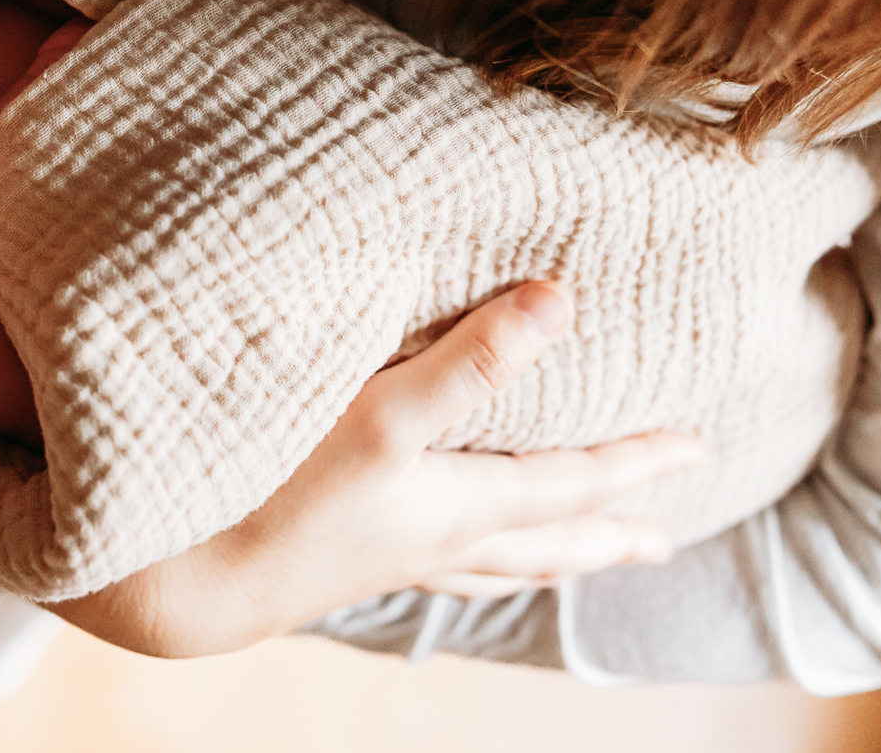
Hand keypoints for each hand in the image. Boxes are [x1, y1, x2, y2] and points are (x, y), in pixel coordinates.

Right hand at [49, 283, 705, 657]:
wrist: (187, 581)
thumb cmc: (281, 491)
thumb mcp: (385, 416)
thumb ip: (472, 360)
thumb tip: (561, 300)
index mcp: (460, 504)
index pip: (572, 480)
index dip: (634, 460)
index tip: (693, 445)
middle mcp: (437, 539)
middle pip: (546, 538)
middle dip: (607, 526)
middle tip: (659, 536)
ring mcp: (390, 560)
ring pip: (495, 564)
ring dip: (547, 556)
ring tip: (578, 559)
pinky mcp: (342, 566)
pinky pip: (438, 573)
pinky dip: (472, 568)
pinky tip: (448, 563)